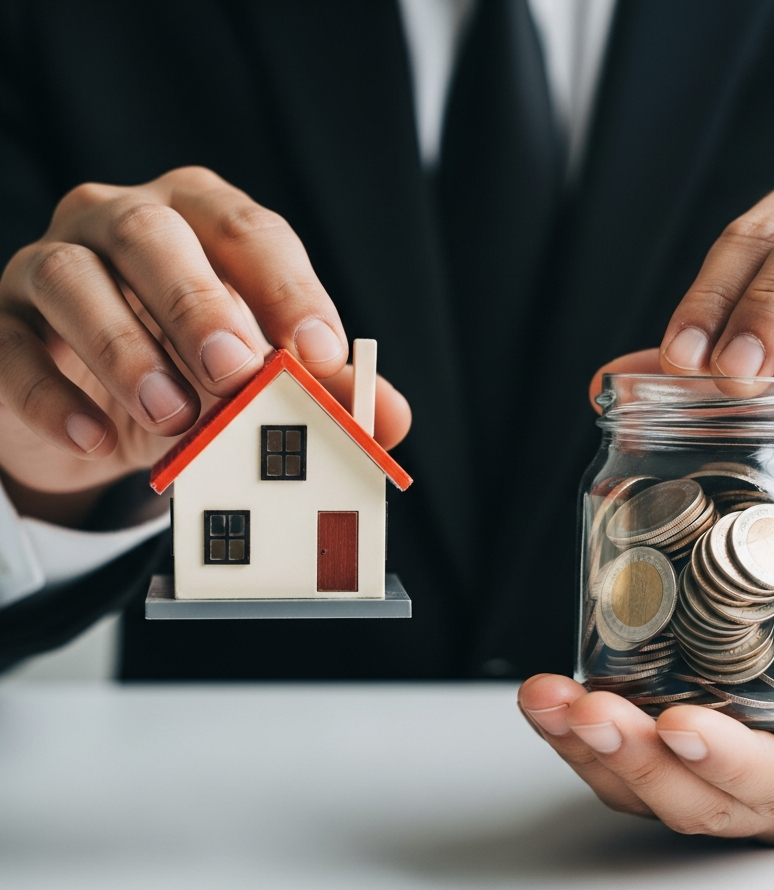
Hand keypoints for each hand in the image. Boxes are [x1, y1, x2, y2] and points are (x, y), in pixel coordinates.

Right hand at [0, 167, 410, 518]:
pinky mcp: (0, 325)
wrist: (98, 409)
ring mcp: (51, 266)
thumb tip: (390, 418)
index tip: (319, 350)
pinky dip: (51, 395)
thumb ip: (323, 391)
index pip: (249, 232)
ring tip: (173, 417)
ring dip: (125, 351)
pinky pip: (7, 347)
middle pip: (153, 235)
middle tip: (235, 372)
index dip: (287, 288)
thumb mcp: (261, 381)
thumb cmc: (192, 375)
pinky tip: (95, 441)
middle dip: (198, 303)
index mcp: (202, 222)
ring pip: (72, 278)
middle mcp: (123, 224)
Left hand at [518, 567, 773, 844]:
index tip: (679, 723)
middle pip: (698, 801)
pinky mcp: (674, 762)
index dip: (728, 763)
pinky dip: (572, 740)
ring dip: (587, 751)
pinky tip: (544, 704)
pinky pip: (618, 770)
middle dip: (636, 758)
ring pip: (645, 793)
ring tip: (547, 702)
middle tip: (590, 707)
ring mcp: (718, 784)